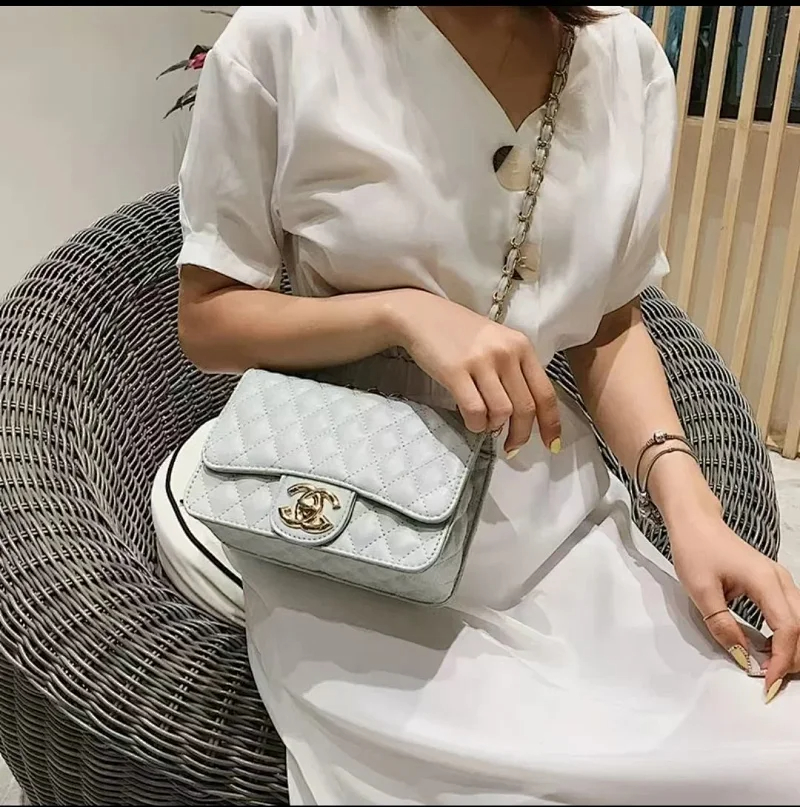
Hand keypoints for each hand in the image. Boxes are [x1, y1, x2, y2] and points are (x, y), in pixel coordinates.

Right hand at [385, 288, 560, 454]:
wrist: (423, 316)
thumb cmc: (460, 332)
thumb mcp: (497, 343)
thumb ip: (514, 371)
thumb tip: (524, 414)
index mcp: (521, 346)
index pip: (545, 392)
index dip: (551, 424)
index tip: (552, 444)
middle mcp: (506, 352)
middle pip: (525, 407)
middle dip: (521, 435)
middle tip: (512, 447)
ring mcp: (481, 361)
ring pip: (502, 412)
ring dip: (494, 427)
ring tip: (485, 424)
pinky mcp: (456, 371)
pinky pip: (475, 410)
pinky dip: (475, 424)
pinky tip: (471, 420)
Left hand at [670, 514, 799, 701]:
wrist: (695, 522)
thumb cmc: (696, 549)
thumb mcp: (701, 591)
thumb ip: (722, 625)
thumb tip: (742, 656)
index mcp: (765, 581)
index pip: (787, 629)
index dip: (781, 660)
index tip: (767, 682)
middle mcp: (780, 580)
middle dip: (792, 658)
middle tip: (770, 680)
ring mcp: (780, 580)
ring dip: (791, 647)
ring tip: (771, 668)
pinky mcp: (773, 583)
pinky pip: (791, 613)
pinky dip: (787, 634)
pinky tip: (771, 648)